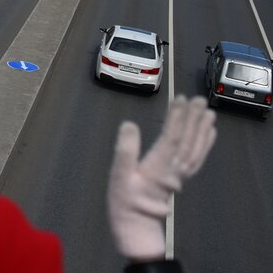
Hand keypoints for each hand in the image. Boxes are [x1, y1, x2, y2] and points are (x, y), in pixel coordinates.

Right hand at [108, 96, 215, 260]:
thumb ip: (124, 151)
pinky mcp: (181, 179)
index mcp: (157, 167)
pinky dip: (205, 144)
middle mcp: (173, 170)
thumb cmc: (124, 201)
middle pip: (188, 141)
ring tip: (208, 112)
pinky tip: (208, 133)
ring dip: (203, 129)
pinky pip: (198, 159)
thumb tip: (129, 125)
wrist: (136, 227)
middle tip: (199, 99)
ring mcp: (180, 175)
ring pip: (196, 149)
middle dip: (193, 119)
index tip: (180, 99)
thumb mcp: (118, 177)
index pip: (171, 138)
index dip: (177, 118)